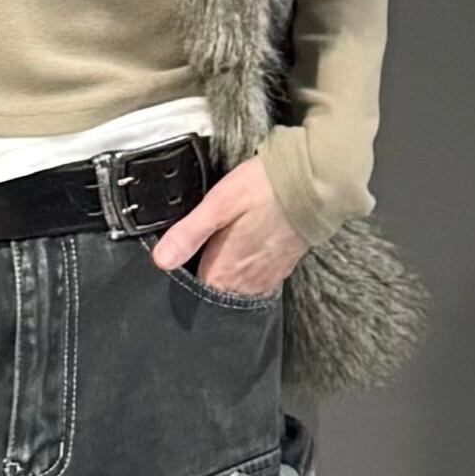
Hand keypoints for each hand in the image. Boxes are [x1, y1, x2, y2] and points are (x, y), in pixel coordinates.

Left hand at [148, 156, 306, 296]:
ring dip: (228, 272)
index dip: (185, 273)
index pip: (194, 290)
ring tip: (226, 246)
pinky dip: (248, 268)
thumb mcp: (217, 205)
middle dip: (206, 274)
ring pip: (236, 286)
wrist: (314, 184)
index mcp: (224, 273)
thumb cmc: (263, 190)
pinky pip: (257, 279)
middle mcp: (245, 284)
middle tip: (206, 246)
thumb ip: (188, 234)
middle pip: (215, 291)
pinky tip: (247, 248)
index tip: (185, 255)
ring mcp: (266, 278)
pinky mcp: (281, 269)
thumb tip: (160, 261)